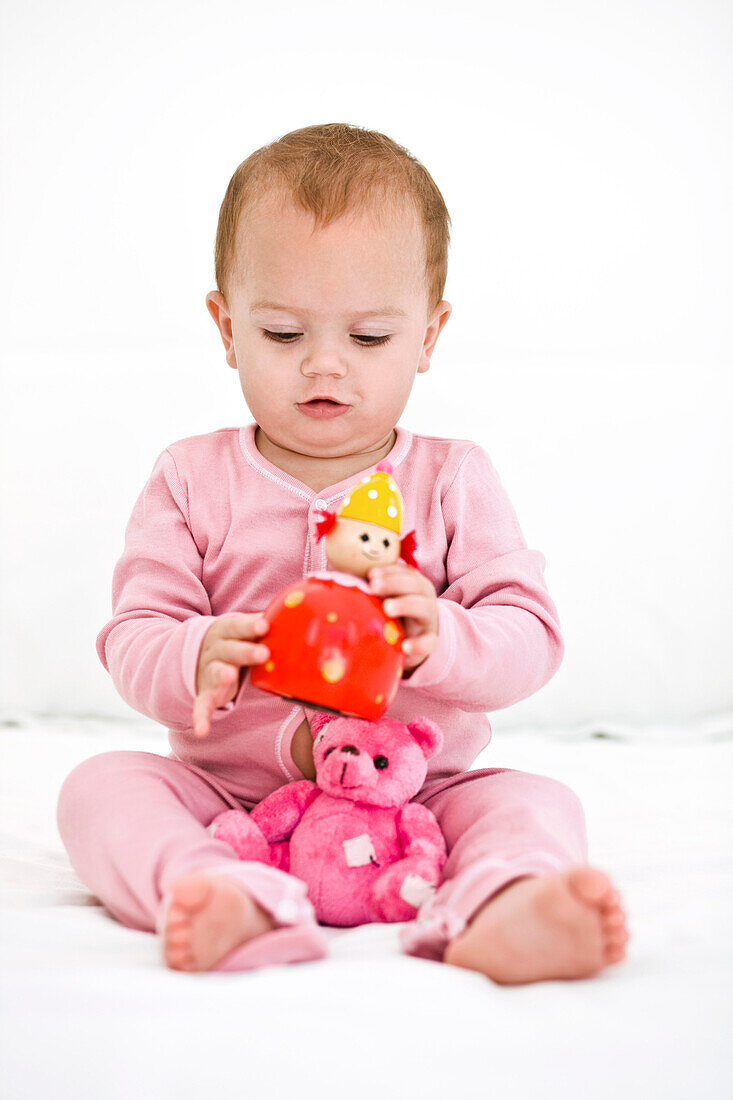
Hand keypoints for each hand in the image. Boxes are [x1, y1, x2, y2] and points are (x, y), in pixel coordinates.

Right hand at [193, 613, 269, 737]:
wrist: (197, 658)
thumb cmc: (233, 642)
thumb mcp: (243, 630)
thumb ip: (263, 625)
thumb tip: (296, 616)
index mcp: (226, 631)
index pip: (237, 625)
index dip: (250, 625)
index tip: (264, 626)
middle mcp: (215, 649)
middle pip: (229, 648)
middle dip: (245, 650)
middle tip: (263, 653)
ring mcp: (209, 671)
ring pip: (216, 671)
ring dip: (223, 674)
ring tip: (230, 677)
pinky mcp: (205, 693)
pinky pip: (201, 705)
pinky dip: (201, 717)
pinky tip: (202, 730)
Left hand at [368, 563, 437, 672]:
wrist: (416, 639)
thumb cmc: (392, 614)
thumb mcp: (383, 598)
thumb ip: (367, 589)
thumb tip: (332, 579)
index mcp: (413, 583)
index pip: (404, 571)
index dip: (388, 571)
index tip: (370, 574)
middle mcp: (423, 597)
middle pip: (415, 585)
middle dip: (394, 583)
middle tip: (374, 586)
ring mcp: (428, 619)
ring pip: (423, 608)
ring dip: (406, 605)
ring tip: (387, 608)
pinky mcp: (429, 641)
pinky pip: (428, 642)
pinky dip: (418, 644)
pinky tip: (405, 646)